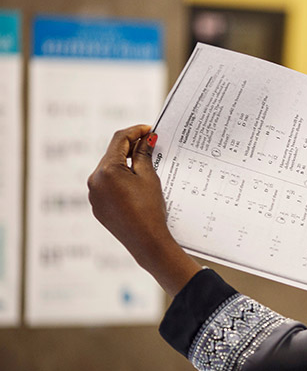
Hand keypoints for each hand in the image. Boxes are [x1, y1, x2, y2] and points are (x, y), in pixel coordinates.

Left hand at [87, 124, 200, 295]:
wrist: (146, 241)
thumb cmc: (150, 208)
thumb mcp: (149, 177)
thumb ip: (143, 154)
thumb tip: (145, 139)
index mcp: (106, 170)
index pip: (119, 140)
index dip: (135, 131)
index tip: (149, 129)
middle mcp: (94, 181)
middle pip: (113, 155)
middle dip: (130, 148)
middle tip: (150, 145)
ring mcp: (93, 195)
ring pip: (109, 170)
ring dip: (125, 164)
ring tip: (145, 166)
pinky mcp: (97, 206)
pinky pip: (107, 186)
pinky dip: (121, 180)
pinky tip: (136, 185)